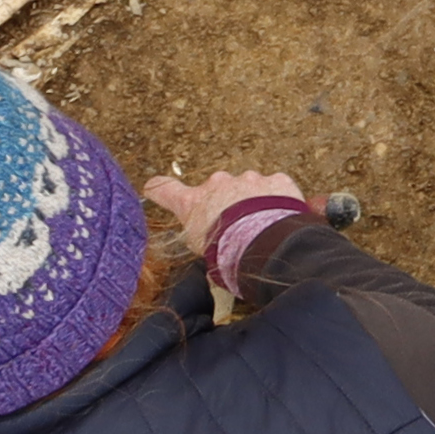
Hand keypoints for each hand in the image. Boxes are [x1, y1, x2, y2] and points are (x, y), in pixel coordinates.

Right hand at [144, 169, 307, 260]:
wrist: (264, 243)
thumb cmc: (228, 252)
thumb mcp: (202, 253)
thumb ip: (201, 241)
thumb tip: (208, 253)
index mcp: (193, 203)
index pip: (166, 191)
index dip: (159, 190)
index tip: (152, 187)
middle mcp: (217, 185)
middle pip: (216, 191)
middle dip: (225, 204)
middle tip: (236, 228)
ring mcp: (247, 180)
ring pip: (248, 188)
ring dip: (253, 203)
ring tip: (262, 227)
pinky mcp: (276, 181)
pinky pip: (276, 187)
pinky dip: (279, 199)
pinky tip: (282, 218)